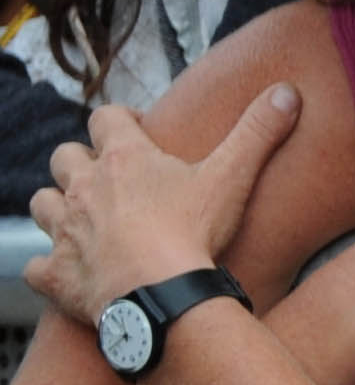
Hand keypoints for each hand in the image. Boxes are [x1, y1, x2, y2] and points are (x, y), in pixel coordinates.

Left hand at [23, 86, 302, 325]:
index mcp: (123, 159)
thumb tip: (288, 90)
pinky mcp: (55, 273)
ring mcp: (64, 231)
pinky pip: (35, 266)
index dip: (118, 119)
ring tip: (81, 216)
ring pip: (42, 204)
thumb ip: (259, 130)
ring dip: (57, 206)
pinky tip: (64, 269)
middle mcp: (84, 188)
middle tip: (106, 175)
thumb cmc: (191, 231)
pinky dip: (47, 266)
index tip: (134, 127)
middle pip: (64, 158)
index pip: (106, 118)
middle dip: (79, 161)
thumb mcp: (232, 175)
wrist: (159, 294)